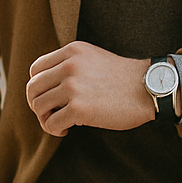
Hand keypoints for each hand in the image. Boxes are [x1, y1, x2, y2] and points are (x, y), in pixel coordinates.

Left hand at [26, 41, 154, 136]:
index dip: (38, 87)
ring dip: (44, 119)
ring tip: (58, 123)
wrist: (149, 89)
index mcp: (71, 51)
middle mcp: (69, 66)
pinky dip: (54, 130)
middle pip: (32, 88)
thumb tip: (46, 89)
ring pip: (38, 106)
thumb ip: (70, 65)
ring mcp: (73, 87)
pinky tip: (66, 131)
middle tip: (50, 114)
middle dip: (37, 105)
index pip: (35, 69)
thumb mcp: (93, 58)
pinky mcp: (79, 109)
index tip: (50, 98)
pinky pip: (51, 123)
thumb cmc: (123, 79)